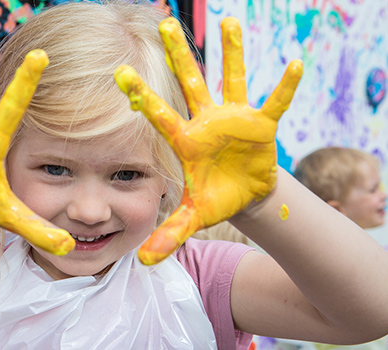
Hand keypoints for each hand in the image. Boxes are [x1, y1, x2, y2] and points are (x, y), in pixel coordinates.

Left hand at [115, 16, 302, 264]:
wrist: (244, 194)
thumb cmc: (215, 199)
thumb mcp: (194, 216)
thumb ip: (171, 234)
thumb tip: (145, 262)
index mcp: (185, 141)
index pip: (159, 115)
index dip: (142, 96)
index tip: (119, 73)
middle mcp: (206, 122)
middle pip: (189, 83)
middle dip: (179, 55)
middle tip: (164, 22)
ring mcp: (233, 119)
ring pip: (230, 80)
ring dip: (231, 53)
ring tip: (230, 22)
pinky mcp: (261, 124)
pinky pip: (274, 102)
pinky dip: (284, 88)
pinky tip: (295, 65)